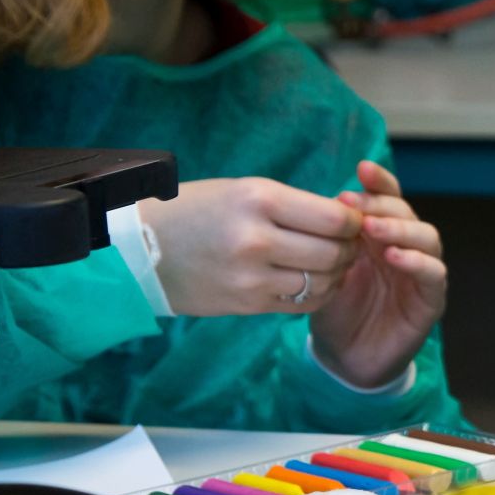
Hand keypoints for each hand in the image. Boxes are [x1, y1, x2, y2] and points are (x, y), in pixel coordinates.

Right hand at [141, 177, 361, 317]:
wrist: (139, 248)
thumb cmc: (198, 210)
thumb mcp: (243, 190)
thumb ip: (293, 205)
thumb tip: (346, 219)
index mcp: (258, 199)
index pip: (334, 218)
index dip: (354, 222)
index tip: (354, 222)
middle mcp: (256, 238)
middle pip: (333, 252)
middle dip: (351, 249)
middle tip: (351, 245)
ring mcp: (250, 276)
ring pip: (322, 281)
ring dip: (337, 274)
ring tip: (334, 263)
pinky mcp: (246, 303)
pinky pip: (301, 303)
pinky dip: (318, 294)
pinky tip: (316, 282)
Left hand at [309, 162, 447, 389]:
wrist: (344, 359)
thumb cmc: (335, 310)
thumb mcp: (326, 270)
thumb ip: (332, 242)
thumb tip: (325, 205)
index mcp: (381, 236)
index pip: (388, 200)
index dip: (381, 183)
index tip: (361, 169)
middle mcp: (406, 248)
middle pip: (408, 213)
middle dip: (384, 204)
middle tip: (355, 204)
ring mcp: (421, 274)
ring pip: (428, 238)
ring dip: (401, 229)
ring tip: (372, 228)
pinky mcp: (431, 300)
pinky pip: (434, 275)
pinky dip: (417, 262)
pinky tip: (394, 257)